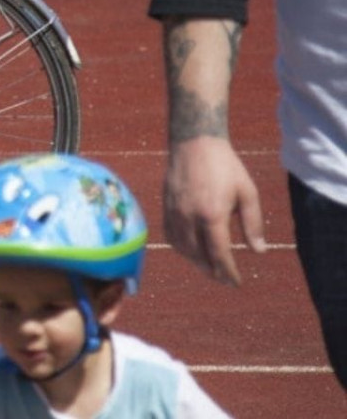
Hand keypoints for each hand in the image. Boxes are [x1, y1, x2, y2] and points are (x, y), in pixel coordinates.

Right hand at [164, 136, 266, 284]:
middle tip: (225, 279)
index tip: (237, 282)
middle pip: (199, 256)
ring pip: (182, 248)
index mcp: (212, 214)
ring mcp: (174, 212)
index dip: (228, 272)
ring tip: (210, 267)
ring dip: (196, 262)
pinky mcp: (165, 206)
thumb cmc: (225, 166)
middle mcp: (189, 217)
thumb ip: (253, 224)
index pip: (219, 254)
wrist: (194, 142)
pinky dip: (181, 248)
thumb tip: (259, 252)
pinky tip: (191, 250)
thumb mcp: (247, 193)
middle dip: (213, 271)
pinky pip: (170, 235)